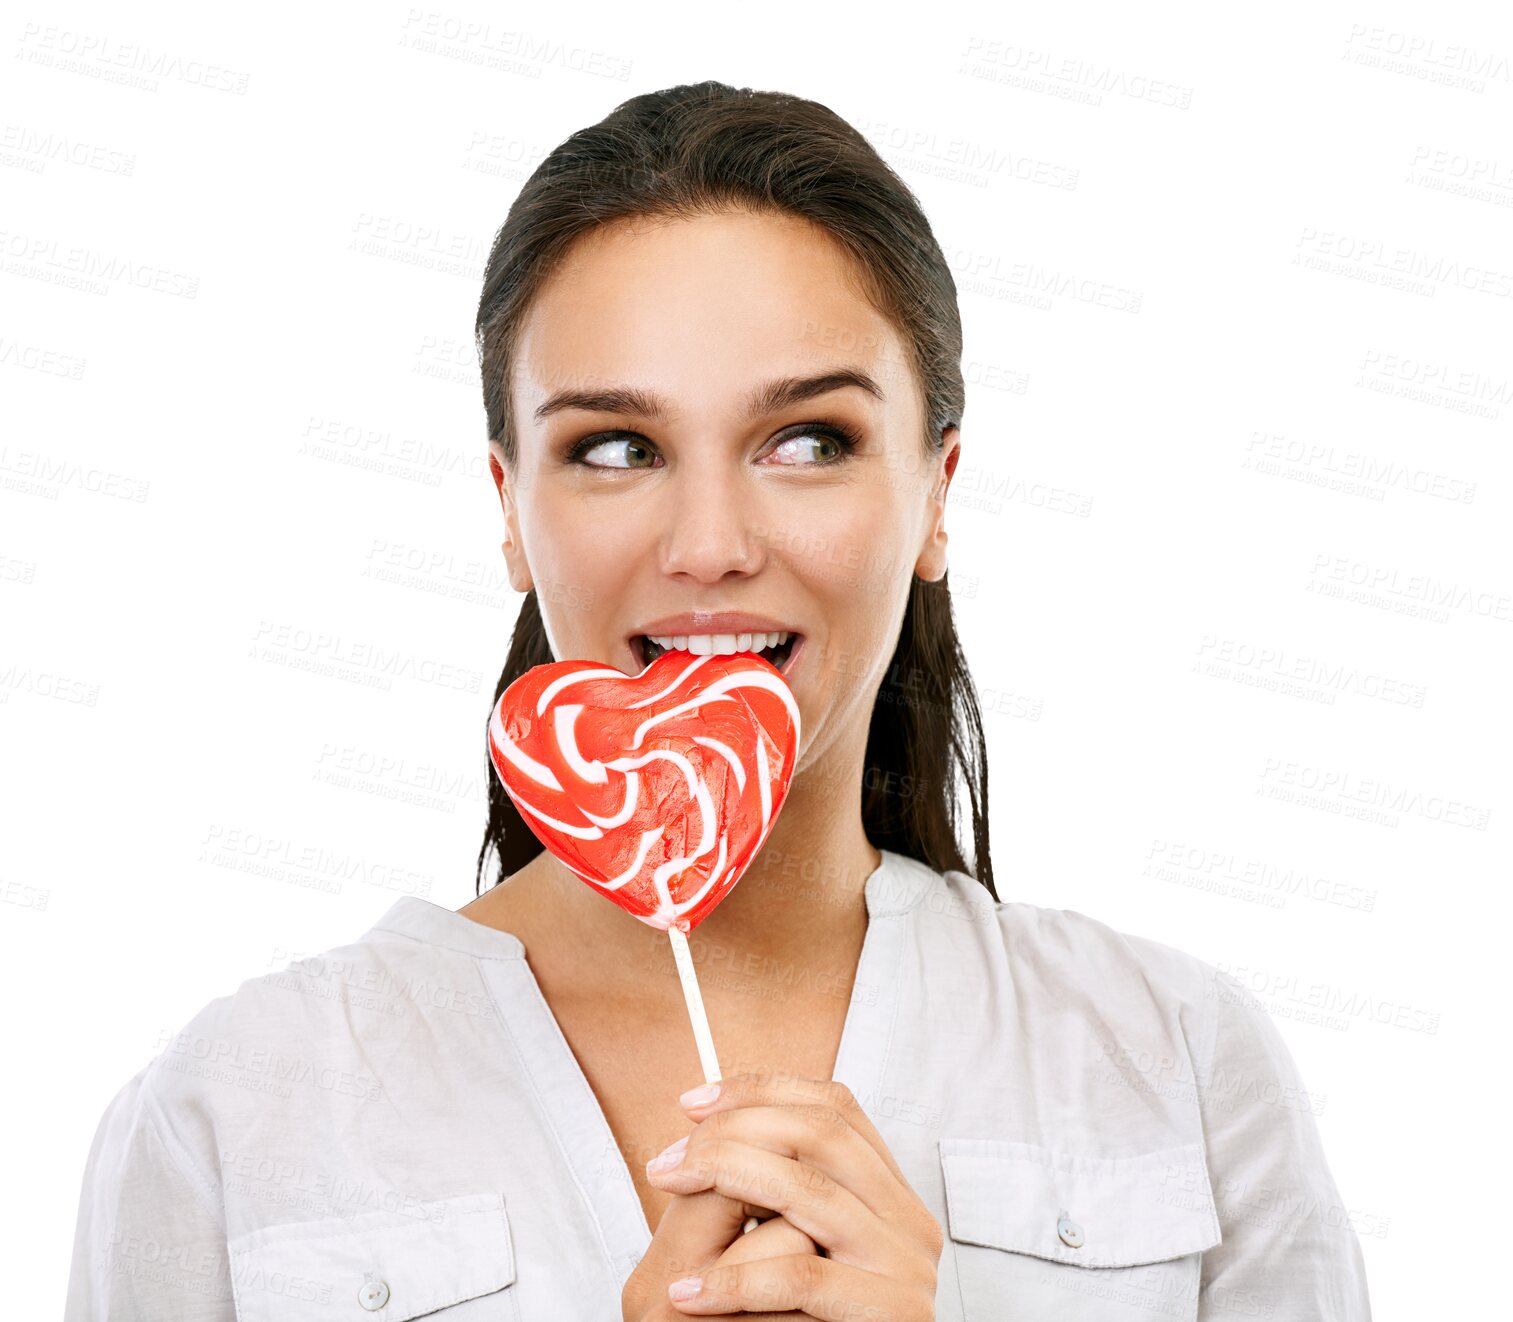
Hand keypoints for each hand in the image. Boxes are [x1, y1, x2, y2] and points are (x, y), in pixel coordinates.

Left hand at [643, 1071, 941, 1317]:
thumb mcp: (789, 1243)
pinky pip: (801, 1277)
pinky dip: (734, 1281)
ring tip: (668, 1191)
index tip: (692, 1103)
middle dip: (734, 1131)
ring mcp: (908, 1266)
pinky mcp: (895, 1313)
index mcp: (891, 1195)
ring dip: (725, 1177)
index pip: (835, 1107)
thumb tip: (708, 1116)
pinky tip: (688, 1293)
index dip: (762, 1092)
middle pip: (821, 1134)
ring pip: (808, 1190)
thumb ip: (774, 1186)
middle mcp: (911, 1221)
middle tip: (668, 1161)